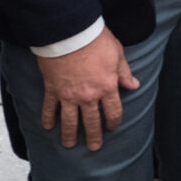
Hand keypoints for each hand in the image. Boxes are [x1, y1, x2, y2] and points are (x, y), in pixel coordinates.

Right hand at [34, 29, 138, 151]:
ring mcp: (69, 95)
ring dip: (70, 134)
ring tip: (69, 145)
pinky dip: (48, 118)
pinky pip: (50, 108)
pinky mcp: (53, 89)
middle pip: (92, 121)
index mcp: (107, 87)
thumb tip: (133, 85)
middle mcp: (88, 96)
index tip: (112, 128)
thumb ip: (124, 73)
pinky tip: (47, 127)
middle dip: (94, 136)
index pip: (113, 111)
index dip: (114, 122)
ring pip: (70, 120)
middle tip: (94, 147)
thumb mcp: (117, 54)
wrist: (70, 32)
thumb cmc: (96, 40)